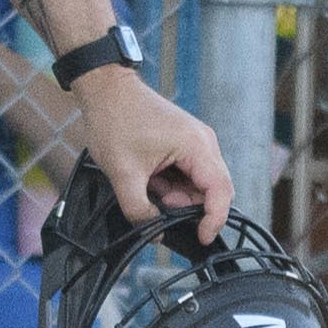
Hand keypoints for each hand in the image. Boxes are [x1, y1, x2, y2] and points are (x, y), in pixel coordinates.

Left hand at [74, 67, 231, 241]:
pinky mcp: (185, 143)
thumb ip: (139, 210)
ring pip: (198, 185)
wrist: (106, 90)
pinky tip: (150, 177)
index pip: (221, 191)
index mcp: (197, 146)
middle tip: (154, 200)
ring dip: (175, 194)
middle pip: (211, 190)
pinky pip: (188, 174)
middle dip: (184, 205)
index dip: (214, 219)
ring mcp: (196, 142)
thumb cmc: (115, 121)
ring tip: (146, 183)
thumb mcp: (123, 174)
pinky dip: (171, 184)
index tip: (201, 238)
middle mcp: (204, 142)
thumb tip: (155, 234)